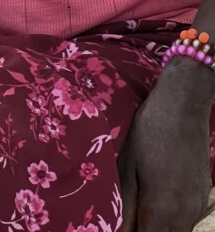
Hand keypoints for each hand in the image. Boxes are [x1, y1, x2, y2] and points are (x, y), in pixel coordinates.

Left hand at [119, 66, 212, 230]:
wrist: (183, 105)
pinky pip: (188, 220)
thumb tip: (119, 230)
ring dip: (158, 228)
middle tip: (127, 221)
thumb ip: (125, 205)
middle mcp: (185, 214)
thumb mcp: (128, 166)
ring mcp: (198, 206)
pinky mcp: (204, 196)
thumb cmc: (149, 132)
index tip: (121, 228)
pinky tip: (156, 202)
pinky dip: (172, 221)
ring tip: (139, 212)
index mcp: (162, 209)